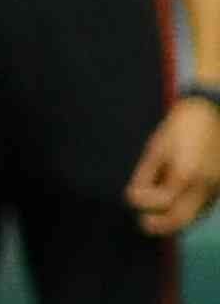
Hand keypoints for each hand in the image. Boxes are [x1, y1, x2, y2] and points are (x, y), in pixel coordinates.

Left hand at [126, 97, 219, 233]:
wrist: (212, 115)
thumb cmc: (180, 128)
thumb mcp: (157, 147)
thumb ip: (146, 174)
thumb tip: (134, 196)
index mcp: (186, 174)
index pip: (163, 201)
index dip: (145, 203)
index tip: (130, 198)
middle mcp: (204, 187)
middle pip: (182, 219)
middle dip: (161, 226)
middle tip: (143, 224)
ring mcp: (216, 191)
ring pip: (195, 217)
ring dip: (174, 222)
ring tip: (155, 217)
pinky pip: (203, 209)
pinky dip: (187, 213)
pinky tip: (172, 208)